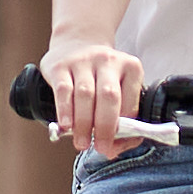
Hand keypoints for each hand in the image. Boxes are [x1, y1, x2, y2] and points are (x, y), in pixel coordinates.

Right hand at [41, 35, 143, 155]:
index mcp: (131, 68)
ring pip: (85, 95)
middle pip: (109, 97)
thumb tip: (114, 149)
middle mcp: (108, 61)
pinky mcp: (61, 66)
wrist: (76, 44)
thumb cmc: (100, 76)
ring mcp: (84, 61)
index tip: (115, 146)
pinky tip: (65, 126)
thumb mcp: (118, 87)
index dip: (124, 128)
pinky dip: (65, 110)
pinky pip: (64, 90)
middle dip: (105, 127)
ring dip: (84, 123)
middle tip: (100, 148)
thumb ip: (120, 117)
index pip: (130, 102)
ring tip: (82, 143)